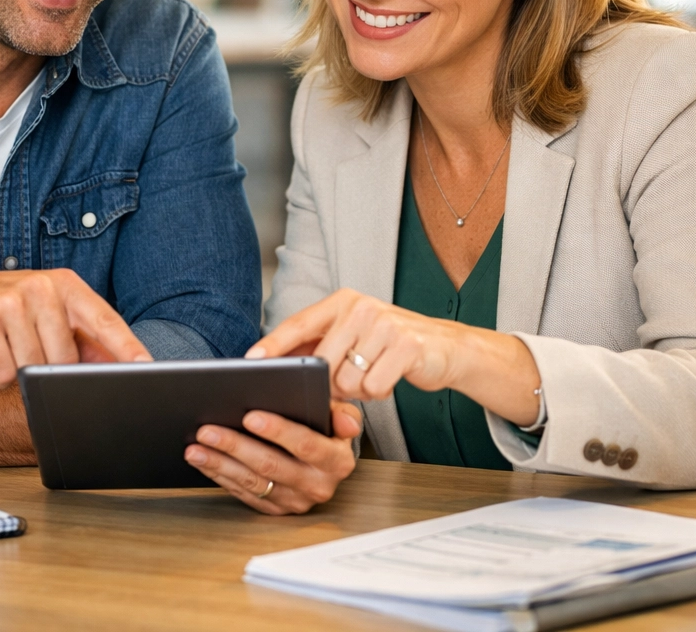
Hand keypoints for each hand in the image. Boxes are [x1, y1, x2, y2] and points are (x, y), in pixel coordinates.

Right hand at [0, 268, 151, 387]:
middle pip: (67, 359)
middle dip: (51, 370)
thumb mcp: (46, 312)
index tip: (148, 369)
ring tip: (6, 346)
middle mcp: (41, 287)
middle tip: (29, 351)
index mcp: (65, 284)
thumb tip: (117, 369)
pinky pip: (3, 373)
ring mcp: (11, 301)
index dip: (128, 348)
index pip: (105, 320)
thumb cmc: (3, 310)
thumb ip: (81, 337)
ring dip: (19, 372)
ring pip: (34, 368)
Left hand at [183, 400, 360, 514]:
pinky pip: (244, 494)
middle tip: (207, 430)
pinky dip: (220, 476)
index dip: (278, 430)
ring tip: (195, 447)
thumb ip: (343, 413)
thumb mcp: (341, 415)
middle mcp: (318, 486)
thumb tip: (346, 422)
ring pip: (253, 482)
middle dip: (236, 445)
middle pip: (271, 465)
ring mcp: (295, 501)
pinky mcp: (276, 509)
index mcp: (337, 461)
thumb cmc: (327, 427)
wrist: (325, 458)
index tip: (249, 415)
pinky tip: (203, 461)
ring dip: (220, 464)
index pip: (306, 444)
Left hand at [246, 288, 540, 426]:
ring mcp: (384, 324)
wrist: (444, 347)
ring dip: (358, 389)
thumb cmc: (388, 344)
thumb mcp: (352, 333)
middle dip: (331, 381)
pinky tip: (390, 378)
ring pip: (347, 380)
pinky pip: (374, 387)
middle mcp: (361, 307)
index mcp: (342, 302)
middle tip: (350, 378)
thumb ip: (319, 343)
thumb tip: (275, 365)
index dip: (274, 343)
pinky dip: (379, 392)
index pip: (299, 323)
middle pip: (322, 362)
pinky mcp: (406, 346)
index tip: (251, 361)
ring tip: (374, 372)